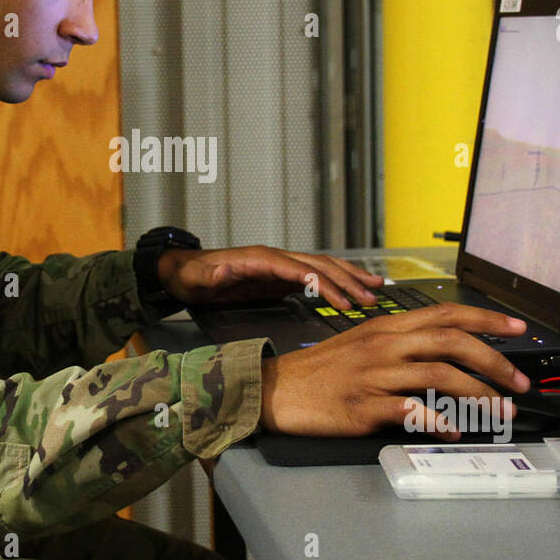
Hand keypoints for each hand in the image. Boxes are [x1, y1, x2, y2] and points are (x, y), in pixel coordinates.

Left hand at [156, 245, 384, 310]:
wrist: (184, 271)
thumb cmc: (192, 275)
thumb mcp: (198, 277)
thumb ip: (213, 274)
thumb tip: (224, 269)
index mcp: (260, 259)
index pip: (301, 270)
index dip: (324, 284)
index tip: (344, 301)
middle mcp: (275, 258)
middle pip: (319, 265)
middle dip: (348, 281)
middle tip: (372, 298)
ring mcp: (279, 266)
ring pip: (321, 267)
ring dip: (349, 277)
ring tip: (375, 288)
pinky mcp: (279, 276)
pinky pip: (313, 277)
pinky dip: (335, 282)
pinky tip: (350, 291)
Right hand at [258, 303, 529, 439]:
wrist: (279, 389)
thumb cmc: (322, 369)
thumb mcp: (362, 341)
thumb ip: (401, 340)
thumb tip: (444, 350)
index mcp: (387, 326)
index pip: (446, 313)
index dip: (487, 318)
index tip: (518, 328)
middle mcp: (385, 345)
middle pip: (452, 341)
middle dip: (494, 361)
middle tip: (519, 382)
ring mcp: (375, 375)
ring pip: (439, 375)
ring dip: (477, 394)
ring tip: (498, 411)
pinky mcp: (364, 406)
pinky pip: (410, 410)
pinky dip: (438, 420)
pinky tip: (453, 429)